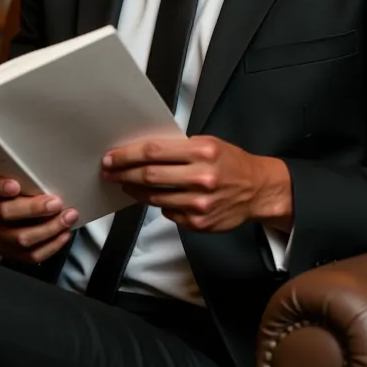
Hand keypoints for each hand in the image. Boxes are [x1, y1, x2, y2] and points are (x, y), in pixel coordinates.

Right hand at [0, 168, 77, 264]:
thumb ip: (20, 169)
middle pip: (5, 213)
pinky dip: (50, 246)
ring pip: (19, 238)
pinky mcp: (4, 250)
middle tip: (56, 203)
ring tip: (67, 218)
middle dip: (35, 209)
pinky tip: (62, 234)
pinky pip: (28, 255)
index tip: (16, 185)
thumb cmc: (10, 179)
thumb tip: (47, 169)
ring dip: (48, 229)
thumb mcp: (8, 168)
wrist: (0, 199)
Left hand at [101, 136, 291, 232]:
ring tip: (125, 183)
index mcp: (203, 152)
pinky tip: (155, 197)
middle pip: (149, 175)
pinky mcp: (198, 222)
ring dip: (134, 190)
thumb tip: (143, 151)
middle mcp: (201, 178)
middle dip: (123, 172)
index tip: (112, 157)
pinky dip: (158, 204)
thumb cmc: (231, 163)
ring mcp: (199, 203)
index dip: (127, 155)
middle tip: (109, 171)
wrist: (257, 190)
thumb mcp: (209, 144)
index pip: (154, 152)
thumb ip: (179, 148)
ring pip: (154, 197)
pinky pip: (167, 212)